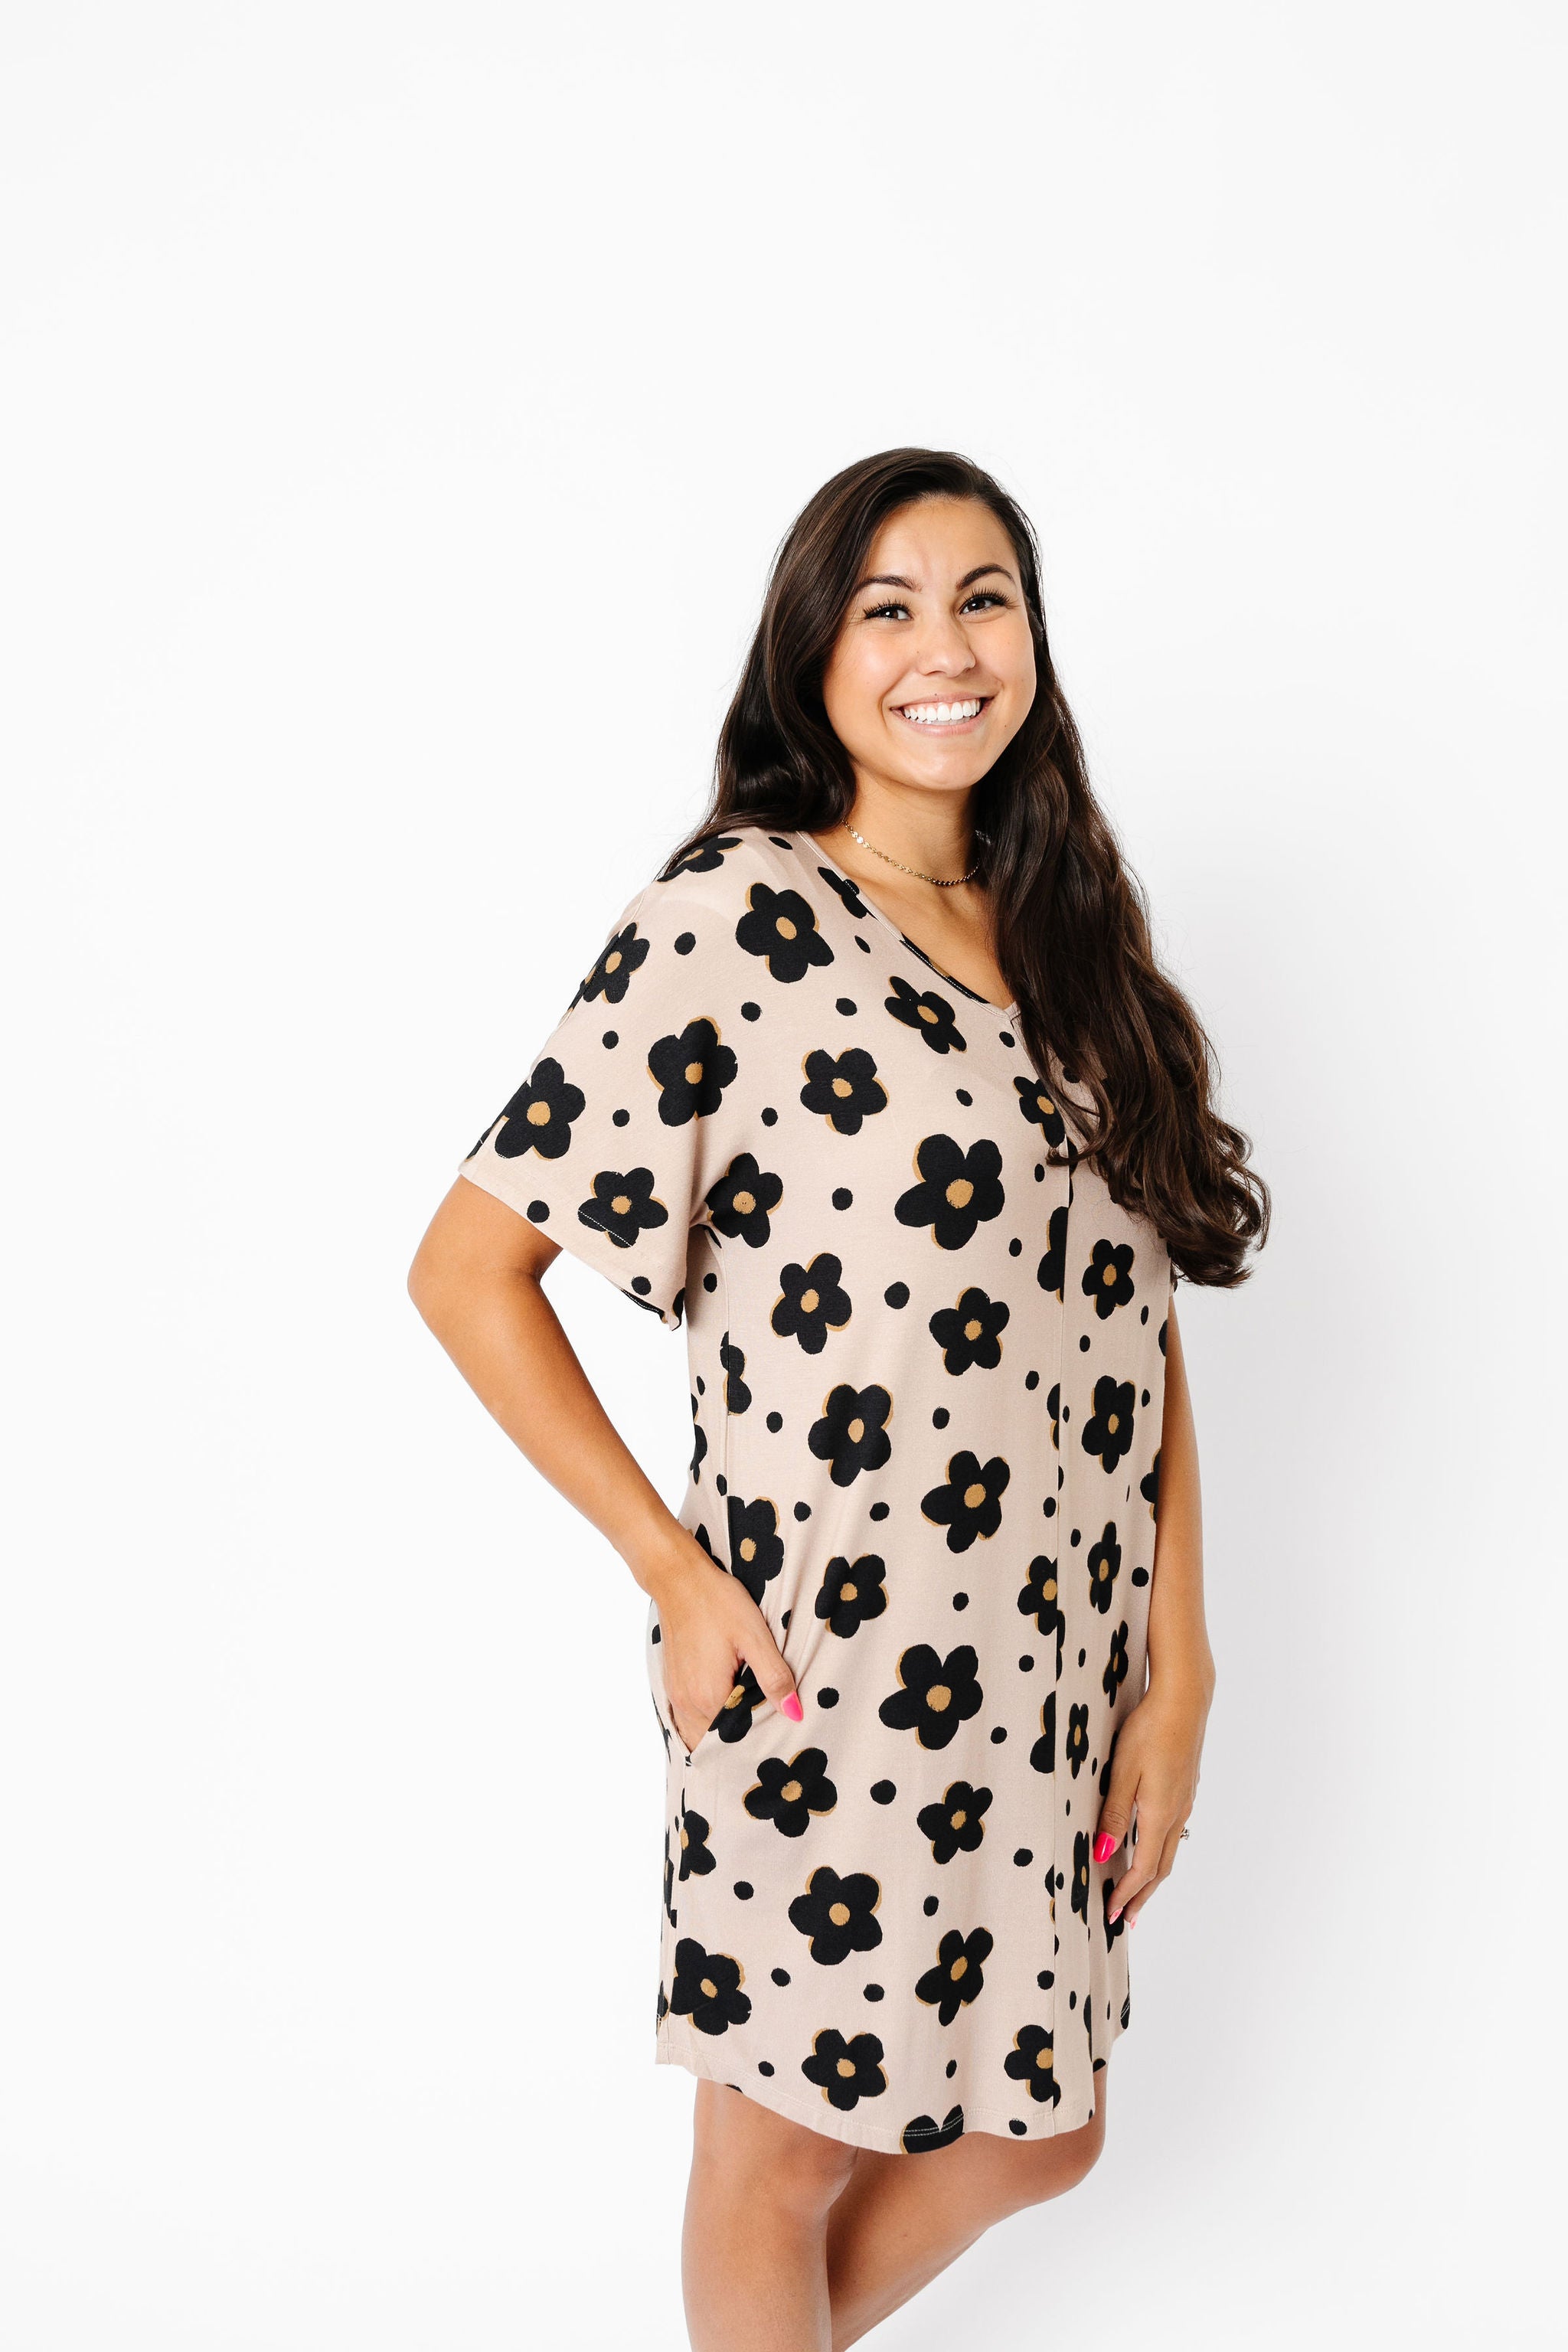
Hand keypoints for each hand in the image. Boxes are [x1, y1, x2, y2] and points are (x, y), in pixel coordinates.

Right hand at [644, 1539, 800, 1756]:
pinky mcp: (673, 1683)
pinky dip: (708, 1719)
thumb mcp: (754, 1636)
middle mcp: (687, 1703)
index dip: (759, 1739)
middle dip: (740, 1741)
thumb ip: (774, 1677)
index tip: (778, 1733)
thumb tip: (795, 1714)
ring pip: (700, 1732)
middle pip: (717, 1741)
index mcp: (709, 1696)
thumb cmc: (717, 1602)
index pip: (738, 1739)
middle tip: (768, 1729)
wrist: (678, 1578)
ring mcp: (677, 1694)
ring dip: (722, 1731)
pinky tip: (727, 1702)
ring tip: (750, 1717)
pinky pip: (690, 1717)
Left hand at [1092, 1675, 1210, 1925]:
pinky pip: (1172, 1832)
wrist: (1184, 1701)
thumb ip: (1115, 1814)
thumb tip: (1105, 1855)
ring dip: (1152, 1877)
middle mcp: (1177, 1814)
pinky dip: (1159, 1852)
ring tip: (1137, 1892)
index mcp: (1160, 1814)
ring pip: (1169, 1851)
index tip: (1112, 1913)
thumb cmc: (1150, 1731)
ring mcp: (1184, 1801)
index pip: (1143, 1868)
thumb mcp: (1123, 1772)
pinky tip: (1150, 1846)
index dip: (1127, 1894)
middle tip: (1125, 1919)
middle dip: (1141, 1896)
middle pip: (1161, 1868)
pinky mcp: (1185, 1788)